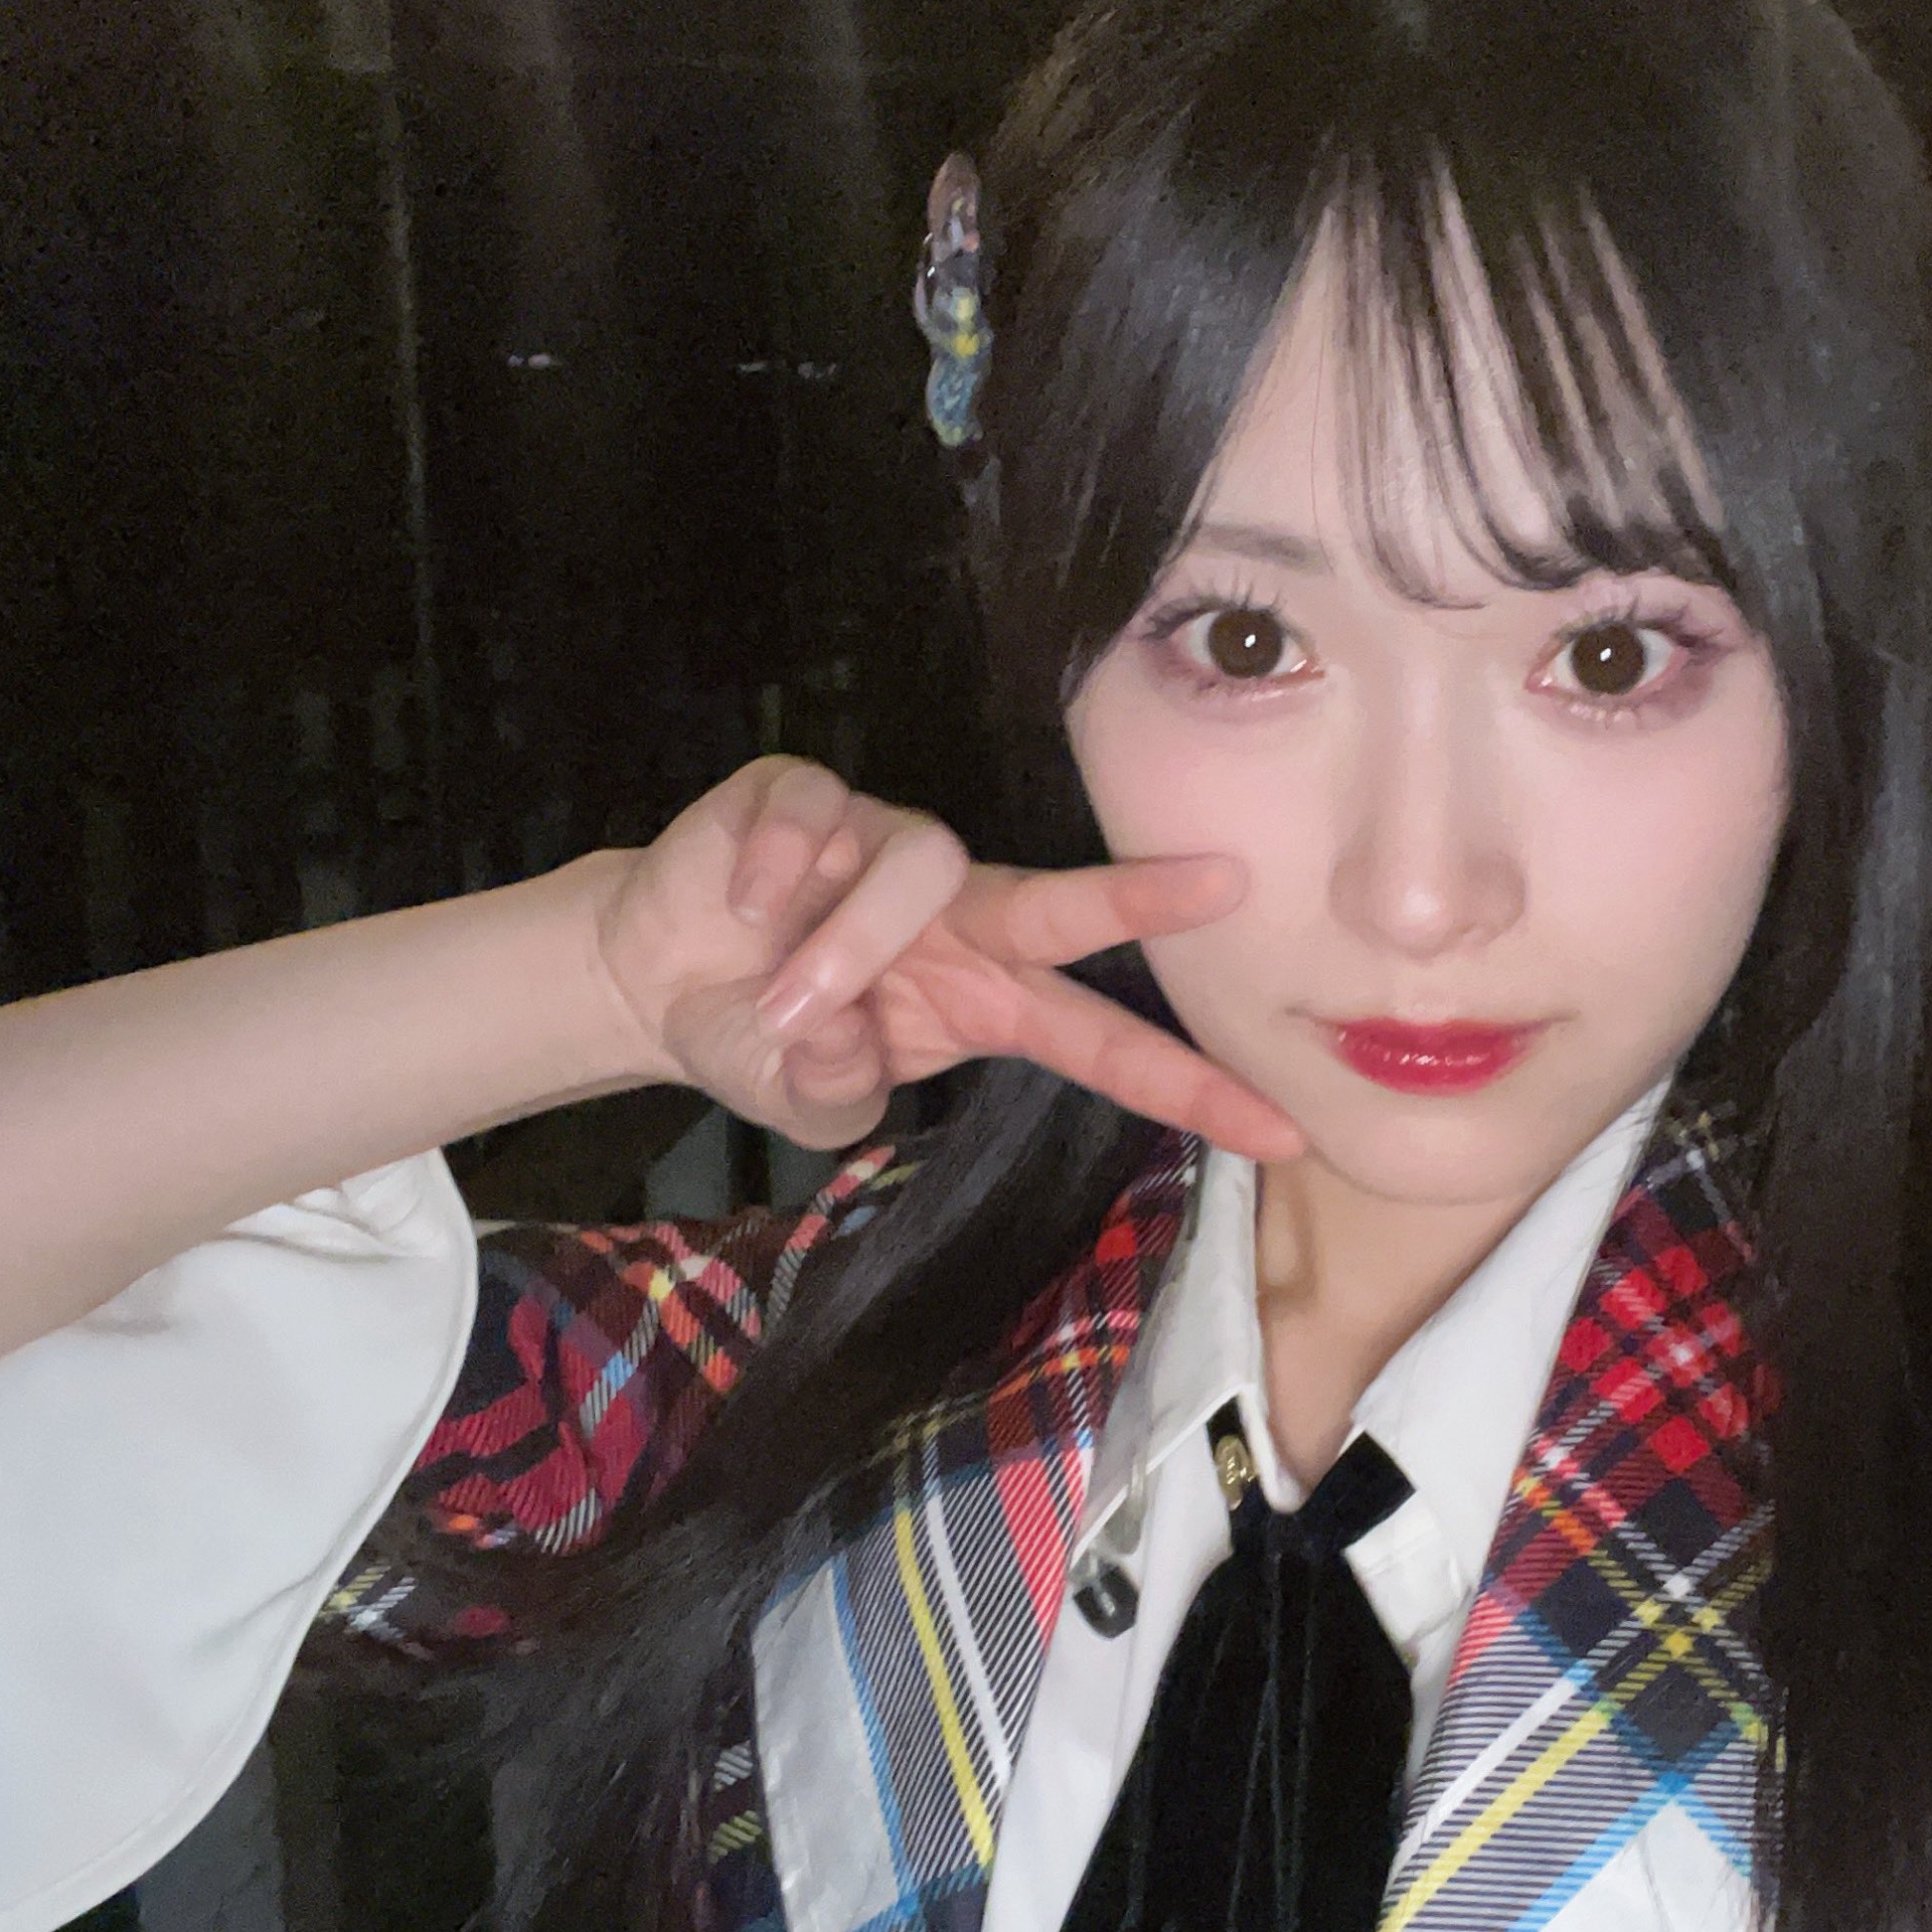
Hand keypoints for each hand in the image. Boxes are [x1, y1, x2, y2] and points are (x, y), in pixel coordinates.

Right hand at [588, 758, 1304, 1160]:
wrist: (649, 978)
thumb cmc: (759, 1034)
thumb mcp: (806, 1098)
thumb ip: (837, 1088)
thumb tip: (847, 1039)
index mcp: (985, 997)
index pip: (1103, 1044)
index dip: (1188, 1087)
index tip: (1282, 1131)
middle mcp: (959, 916)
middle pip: (1064, 907)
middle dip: (1142, 896)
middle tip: (1225, 882)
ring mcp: (886, 848)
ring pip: (919, 872)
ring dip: (850, 943)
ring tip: (783, 995)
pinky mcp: (809, 801)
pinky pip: (817, 822)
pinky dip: (776, 875)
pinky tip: (742, 906)